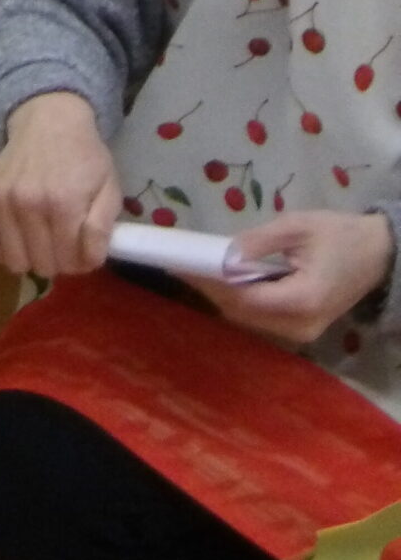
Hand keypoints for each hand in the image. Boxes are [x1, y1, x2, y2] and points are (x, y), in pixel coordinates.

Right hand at [0, 91, 121, 277]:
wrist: (47, 122)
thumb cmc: (83, 157)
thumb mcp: (109, 189)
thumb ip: (102, 229)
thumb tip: (88, 261)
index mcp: (63, 203)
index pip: (71, 262)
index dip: (82, 261)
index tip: (84, 248)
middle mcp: (27, 203)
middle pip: (43, 266)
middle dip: (58, 260)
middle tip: (63, 241)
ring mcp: (0, 200)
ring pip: (15, 263)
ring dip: (31, 258)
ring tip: (40, 239)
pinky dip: (2, 251)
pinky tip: (16, 237)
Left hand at [196, 211, 392, 345]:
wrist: (379, 255)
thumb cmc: (340, 236)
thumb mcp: (298, 227)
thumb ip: (259, 241)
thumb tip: (224, 253)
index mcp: (303, 300)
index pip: (244, 297)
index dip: (211, 282)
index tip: (182, 263)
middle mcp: (301, 325)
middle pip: (242, 312)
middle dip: (210, 289)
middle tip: (180, 263)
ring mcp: (302, 332)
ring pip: (249, 319)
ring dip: (221, 296)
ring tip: (194, 269)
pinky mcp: (301, 327)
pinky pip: (262, 317)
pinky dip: (239, 300)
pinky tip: (221, 280)